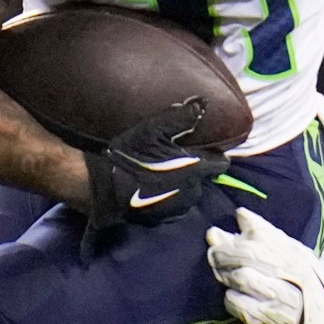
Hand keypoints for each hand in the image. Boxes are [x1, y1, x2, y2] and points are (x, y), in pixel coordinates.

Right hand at [83, 99, 229, 244]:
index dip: (214, 155)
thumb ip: (180, 118)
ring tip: (162, 174)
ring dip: (181, 185)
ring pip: (188, 194)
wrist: (102, 187)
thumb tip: (202, 103)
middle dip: (194, 170)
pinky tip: (152, 189)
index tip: (204, 148)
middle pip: (203, 179)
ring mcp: (177, 208)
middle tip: (176, 158)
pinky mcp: (161, 219)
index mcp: (195, 169)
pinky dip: (167, 198)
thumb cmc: (130, 156)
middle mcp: (192, 192)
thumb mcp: (152, 130)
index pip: (220, 163)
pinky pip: (172, 206)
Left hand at [206, 210, 323, 323]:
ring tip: (222, 273)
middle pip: (249, 254)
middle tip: (214, 250)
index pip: (267, 233)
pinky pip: (238, 304)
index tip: (235, 219)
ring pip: (242, 277)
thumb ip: (272, 238)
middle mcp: (290, 273)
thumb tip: (241, 216)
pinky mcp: (267, 319)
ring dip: (225, 274)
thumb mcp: (301, 260)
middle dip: (225, 250)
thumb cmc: (312, 291)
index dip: (247, 225)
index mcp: (299, 256)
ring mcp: (279, 297)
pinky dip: (230, 298)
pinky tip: (231, 295)